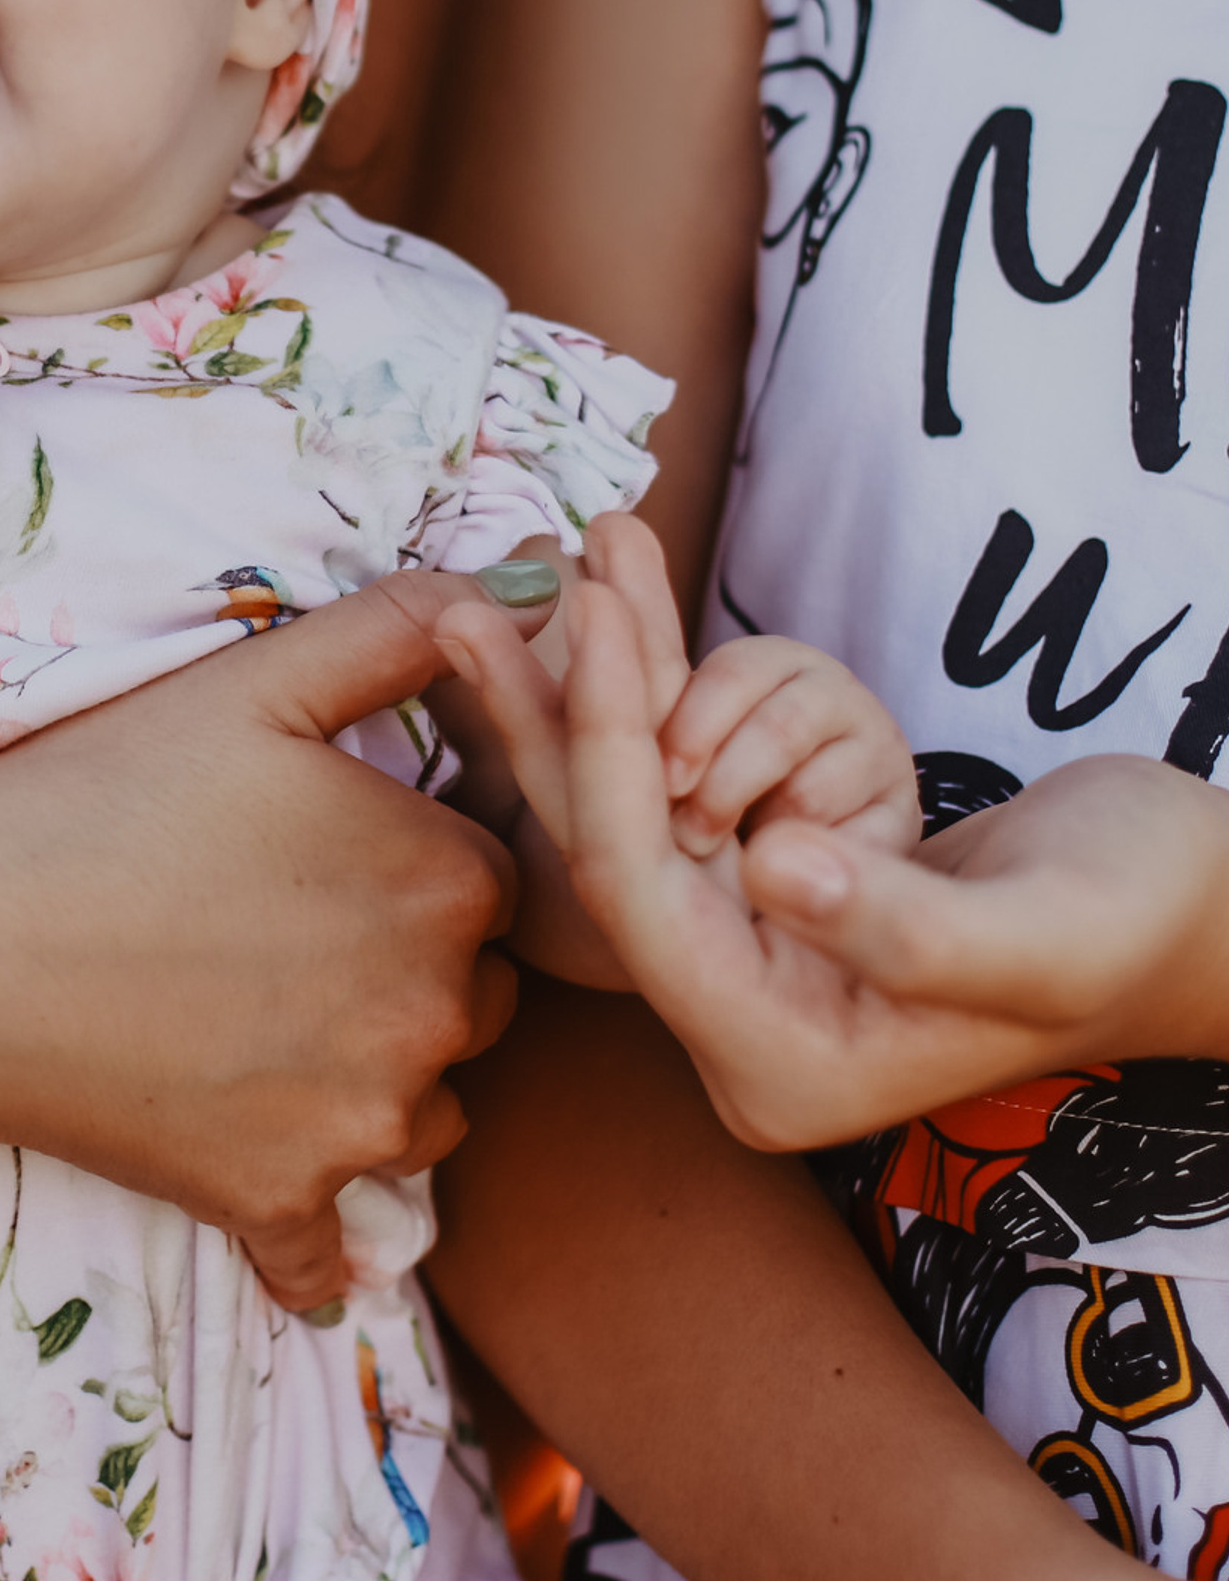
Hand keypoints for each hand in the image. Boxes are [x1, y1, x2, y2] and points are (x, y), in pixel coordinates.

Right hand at [0, 568, 545, 1312]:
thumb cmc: (102, 793)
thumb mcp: (254, 681)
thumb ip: (403, 627)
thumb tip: (522, 583)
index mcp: (446, 881)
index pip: (490, 881)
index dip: (408, 861)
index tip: (316, 849)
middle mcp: (436, 1016)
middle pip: (469, 999)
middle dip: (402, 970)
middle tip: (270, 926)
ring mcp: (361, 1125)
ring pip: (419, 1109)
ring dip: (365, 1078)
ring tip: (241, 1015)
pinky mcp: (282, 1205)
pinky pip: (333, 1240)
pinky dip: (300, 1209)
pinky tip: (234, 1145)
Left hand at [434, 544, 1228, 1147]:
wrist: (1188, 914)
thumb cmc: (1138, 927)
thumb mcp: (1039, 938)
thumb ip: (904, 929)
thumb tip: (774, 867)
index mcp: (776, 1061)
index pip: (643, 901)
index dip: (607, 757)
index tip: (580, 622)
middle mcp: (731, 1016)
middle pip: (602, 850)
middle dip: (548, 714)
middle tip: (467, 601)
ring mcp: (734, 950)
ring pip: (624, 802)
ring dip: (589, 681)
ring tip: (537, 562)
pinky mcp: (747, 885)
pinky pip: (668, 780)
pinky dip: (645, 689)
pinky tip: (609, 598)